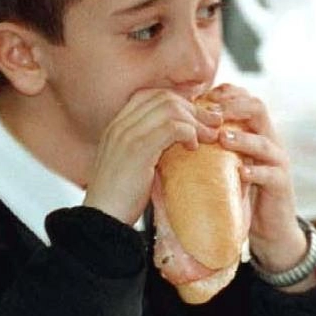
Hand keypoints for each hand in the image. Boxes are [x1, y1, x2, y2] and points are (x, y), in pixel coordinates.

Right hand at [83, 89, 221, 224]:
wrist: (102, 219)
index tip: (196, 114)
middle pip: (163, 98)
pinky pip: (172, 128)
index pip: (149, 95)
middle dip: (193, 108)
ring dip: (196, 120)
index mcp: (116, 126)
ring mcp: (127, 135)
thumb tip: (177, 140)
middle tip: (213, 122)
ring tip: (209, 135)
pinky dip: (189, 133)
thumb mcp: (131, 164)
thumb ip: (147, 147)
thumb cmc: (119, 198)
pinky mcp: (138, 150)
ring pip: (170, 108)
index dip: (177, 100)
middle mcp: (120, 125)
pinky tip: (193, 146)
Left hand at [201, 84, 307, 279]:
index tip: (201, 97)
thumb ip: (211, 147)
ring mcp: (278, 162)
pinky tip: (241, 172)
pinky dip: (255, 171)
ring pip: (265, 140)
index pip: (244, 99)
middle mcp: (269, 141)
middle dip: (233, 106)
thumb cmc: (241, 193)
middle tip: (210, 111)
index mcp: (254, 131)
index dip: (225, 93)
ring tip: (221, 138)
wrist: (270, 228)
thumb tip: (172, 135)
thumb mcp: (226, 164)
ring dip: (242, 138)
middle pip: (258, 108)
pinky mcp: (281, 185)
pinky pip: (271, 174)